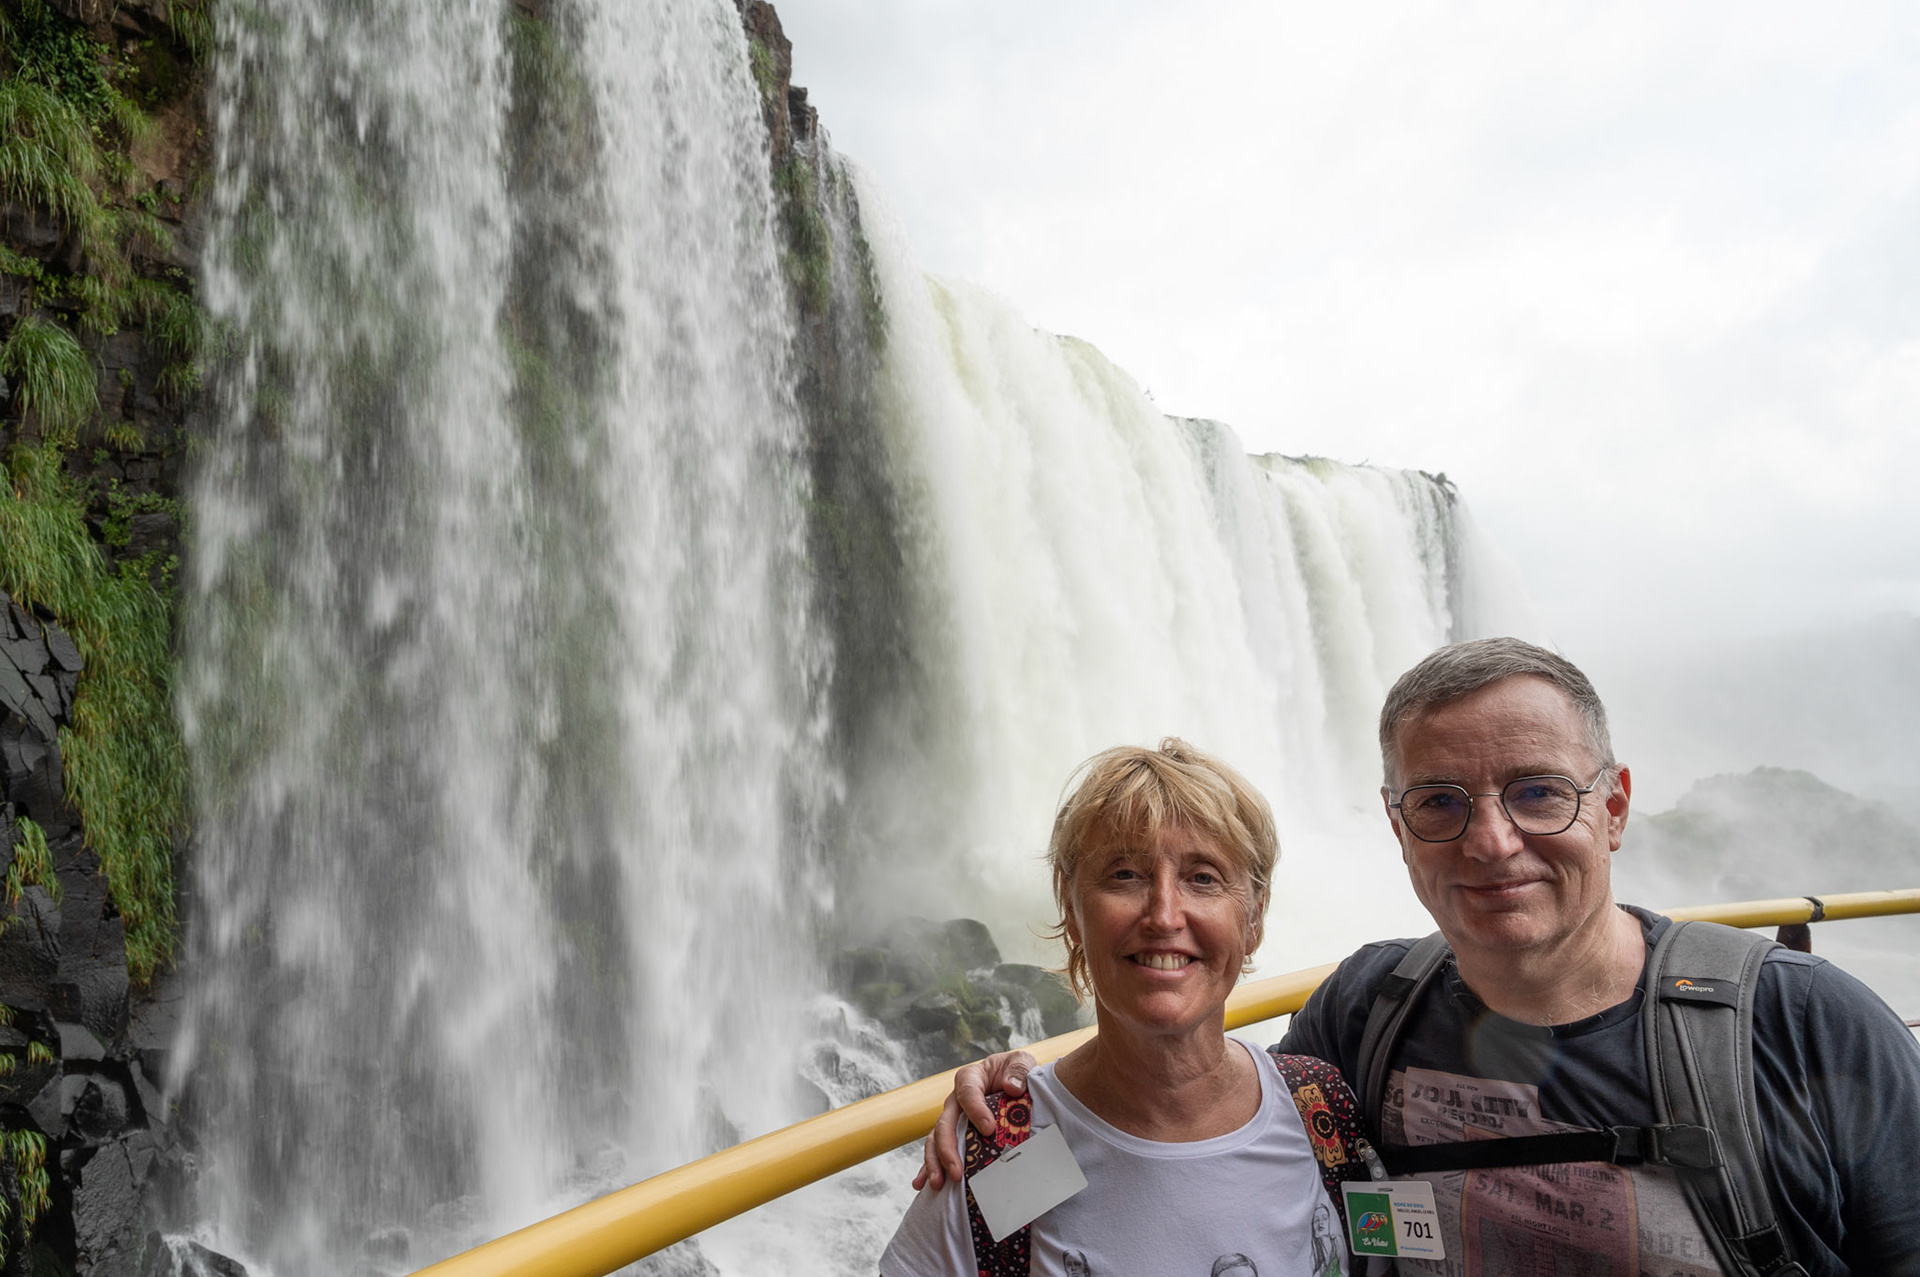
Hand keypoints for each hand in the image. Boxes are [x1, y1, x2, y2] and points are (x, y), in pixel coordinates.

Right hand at [912, 1049, 1037, 1190]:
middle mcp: (955, 1100)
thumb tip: (1012, 1087)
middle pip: (945, 1123)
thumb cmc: (1015, 1073)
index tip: (988, 1129)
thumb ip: (1018, 1070)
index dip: (975, 1110)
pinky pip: (937, 1151)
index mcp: (970, 1079)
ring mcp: (952, 1119)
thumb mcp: (1021, 1063)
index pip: (968, 1093)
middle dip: (947, 1149)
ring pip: (936, 1140)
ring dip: (935, 1162)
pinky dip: (928, 1167)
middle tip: (956, 1172)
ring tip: (939, 1184)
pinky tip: (921, 1184)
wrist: (1012, 1083)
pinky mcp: (954, 1135)